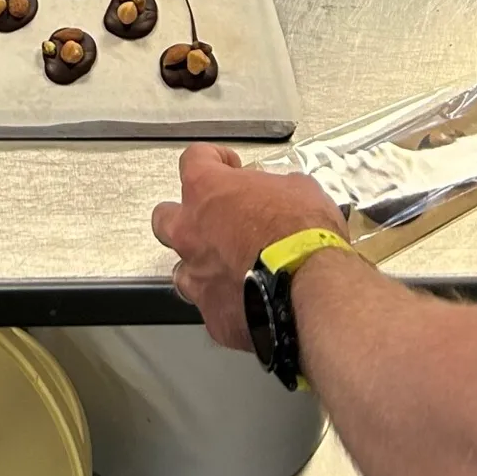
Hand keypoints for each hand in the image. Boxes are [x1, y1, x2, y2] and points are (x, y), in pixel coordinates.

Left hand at [153, 145, 348, 353]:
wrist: (311, 290)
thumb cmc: (302, 236)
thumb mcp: (300, 189)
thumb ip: (277, 188)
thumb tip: (283, 194)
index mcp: (207, 191)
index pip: (193, 159)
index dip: (211, 159)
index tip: (226, 165)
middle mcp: (191, 233)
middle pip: (165, 217)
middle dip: (185, 217)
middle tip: (213, 220)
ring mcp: (197, 278)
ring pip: (182, 270)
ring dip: (202, 267)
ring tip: (230, 268)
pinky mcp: (213, 316)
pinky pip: (213, 307)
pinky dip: (228, 303)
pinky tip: (249, 300)